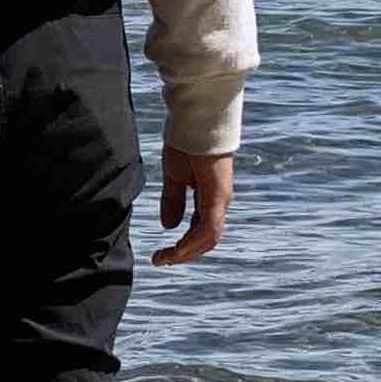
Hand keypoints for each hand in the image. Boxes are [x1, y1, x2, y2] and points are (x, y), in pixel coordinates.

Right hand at [152, 148, 232, 265]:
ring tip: (166, 259)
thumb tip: (168, 225)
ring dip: (187, 252)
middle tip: (162, 260)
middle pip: (206, 239)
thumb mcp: (174, 177)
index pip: (199, 230)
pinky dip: (192, 242)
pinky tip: (176, 250)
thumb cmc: (187, 143)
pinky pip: (208, 228)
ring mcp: (220, 200)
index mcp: (208, 198)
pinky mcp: (218, 196)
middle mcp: (217, 202)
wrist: (196, 121)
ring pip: (208, 238)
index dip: (182, 244)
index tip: (160, 253)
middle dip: (184, 253)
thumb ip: (172, 200)